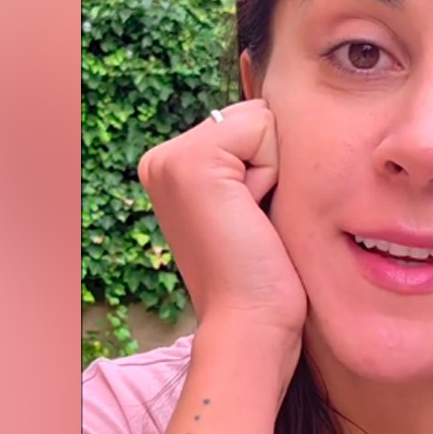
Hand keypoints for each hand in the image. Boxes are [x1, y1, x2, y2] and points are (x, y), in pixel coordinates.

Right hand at [137, 100, 306, 344]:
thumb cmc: (263, 276)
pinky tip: (252, 215)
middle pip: (254, 115)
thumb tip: (273, 109)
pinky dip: (272, 173)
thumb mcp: (252, 203)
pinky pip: (263, 127)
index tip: (250, 220)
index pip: (248, 123)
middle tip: (252, 223)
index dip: (267, 169)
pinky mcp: (191, 162)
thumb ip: (250, 159)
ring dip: (272, 172)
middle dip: (270, 166)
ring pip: (260, 119)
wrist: (251, 324)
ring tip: (252, 221)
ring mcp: (168, 158)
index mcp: (170, 166)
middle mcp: (159, 157)